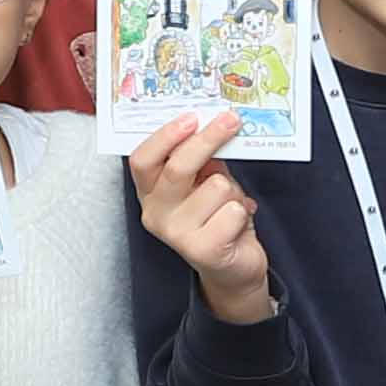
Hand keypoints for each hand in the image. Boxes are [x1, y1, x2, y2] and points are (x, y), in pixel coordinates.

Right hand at [128, 114, 278, 324]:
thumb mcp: (204, 183)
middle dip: (208, 139)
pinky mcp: (202, 250)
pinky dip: (243, 212)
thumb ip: (202, 159)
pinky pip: (233, 210)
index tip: (191, 117)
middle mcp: (156, 214)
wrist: (233, 268)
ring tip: (231, 204)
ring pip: (216, 186)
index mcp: (151, 193)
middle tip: (231, 120)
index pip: (142, 160)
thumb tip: (215, 122)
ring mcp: (177, 234)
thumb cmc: (218, 218)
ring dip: (233, 190)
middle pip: (178, 167)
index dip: (165, 136)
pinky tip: (237, 225)